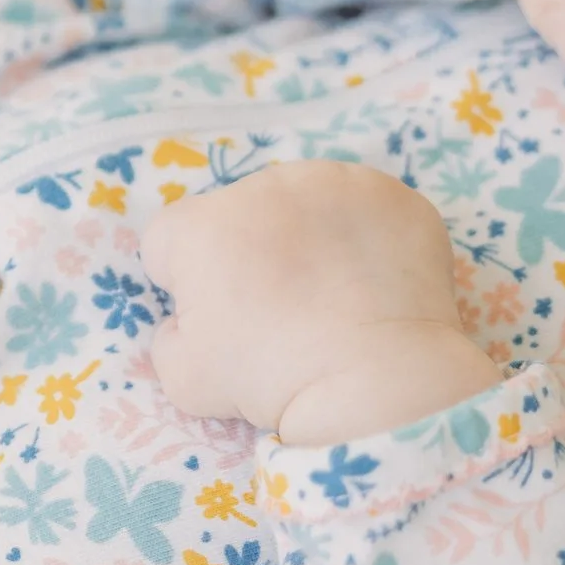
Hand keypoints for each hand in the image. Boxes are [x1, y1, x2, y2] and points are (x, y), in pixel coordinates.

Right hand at [141, 162, 495, 443]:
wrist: (384, 381)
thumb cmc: (275, 379)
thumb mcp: (186, 381)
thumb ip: (169, 340)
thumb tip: (186, 323)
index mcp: (204, 225)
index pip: (170, 242)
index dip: (186, 285)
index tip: (219, 320)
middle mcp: (265, 186)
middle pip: (240, 218)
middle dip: (252, 255)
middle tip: (282, 313)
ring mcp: (336, 183)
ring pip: (305, 206)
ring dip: (309, 238)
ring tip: (336, 298)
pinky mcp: (395, 194)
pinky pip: (366, 214)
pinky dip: (366, 243)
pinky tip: (377, 287)